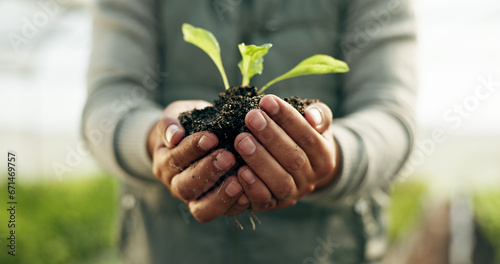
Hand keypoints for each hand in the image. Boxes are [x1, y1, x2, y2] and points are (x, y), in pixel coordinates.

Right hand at [148, 100, 247, 221]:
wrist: (195, 139)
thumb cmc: (188, 124)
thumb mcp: (176, 115)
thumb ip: (171, 122)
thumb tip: (174, 136)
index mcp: (165, 163)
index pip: (175, 159)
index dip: (192, 149)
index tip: (211, 137)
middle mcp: (176, 185)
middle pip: (186, 187)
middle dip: (207, 172)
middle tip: (228, 157)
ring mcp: (195, 200)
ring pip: (201, 209)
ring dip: (220, 196)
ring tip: (238, 181)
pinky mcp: (216, 208)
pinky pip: (223, 214)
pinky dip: (235, 206)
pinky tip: (247, 195)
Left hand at [231, 95, 340, 211]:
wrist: (301, 169)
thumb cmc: (304, 137)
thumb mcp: (316, 123)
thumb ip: (319, 115)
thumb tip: (311, 116)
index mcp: (324, 157)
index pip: (308, 136)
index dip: (287, 118)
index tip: (267, 101)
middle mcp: (311, 179)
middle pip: (293, 159)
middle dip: (271, 136)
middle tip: (251, 117)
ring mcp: (292, 195)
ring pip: (280, 181)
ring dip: (259, 160)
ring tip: (242, 140)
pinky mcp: (273, 205)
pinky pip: (264, 200)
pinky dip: (252, 187)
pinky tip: (239, 170)